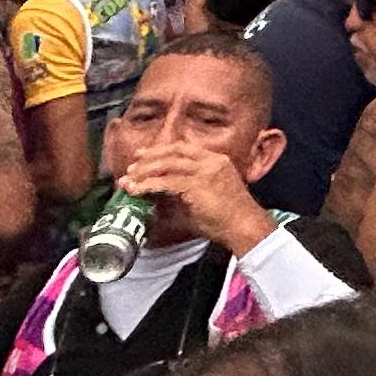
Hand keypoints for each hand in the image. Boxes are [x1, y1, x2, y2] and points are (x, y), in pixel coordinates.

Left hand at [114, 137, 274, 257]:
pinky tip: (138, 190)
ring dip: (145, 171)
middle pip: (173, 151)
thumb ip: (186, 192)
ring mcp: (205, 170)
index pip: (183, 148)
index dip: (161, 150)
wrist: (245, 227)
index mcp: (216, 160)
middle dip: (149, 157)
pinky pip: (167, 181)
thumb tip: (160, 195)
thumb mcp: (206, 198)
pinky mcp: (197, 184)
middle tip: (132, 165)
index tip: (145, 155)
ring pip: (167, 164)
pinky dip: (149, 185)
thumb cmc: (228, 219)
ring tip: (130, 179)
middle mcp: (211, 161)